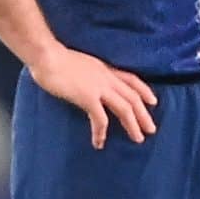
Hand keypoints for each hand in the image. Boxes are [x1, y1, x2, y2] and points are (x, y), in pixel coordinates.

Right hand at [31, 43, 156, 148]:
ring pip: (125, 108)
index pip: (132, 79)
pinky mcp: (88, 97)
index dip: (144, 91)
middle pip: (133, 97)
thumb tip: (85, 82)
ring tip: (138, 139)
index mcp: (105, 69)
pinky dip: (101, 132)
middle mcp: (106, 77)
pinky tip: (99, 142)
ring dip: (132, 125)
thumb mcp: (79, 63)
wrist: (46, 55)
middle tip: (151, 130)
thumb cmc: (54, 58)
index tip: (153, 101)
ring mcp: (99, 87)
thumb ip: (87, 73)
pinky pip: (100, 118)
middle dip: (144, 115)